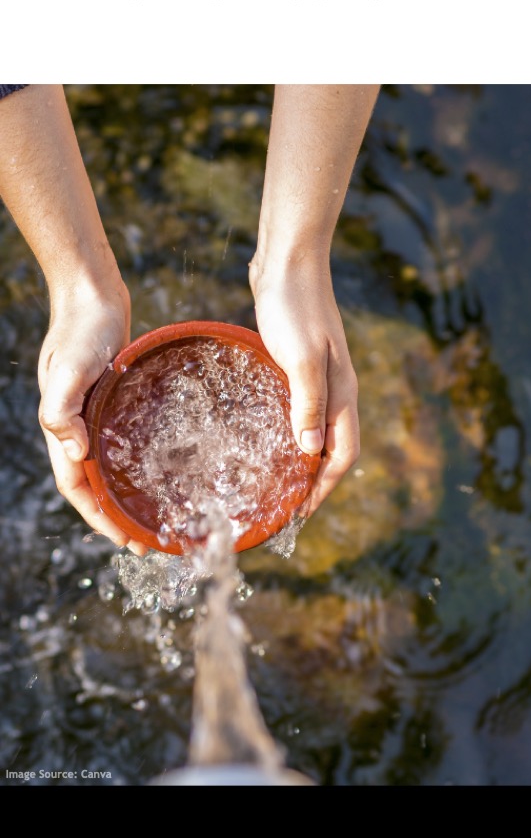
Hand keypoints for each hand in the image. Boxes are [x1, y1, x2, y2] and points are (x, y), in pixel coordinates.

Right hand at [37, 280, 146, 554]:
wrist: (92, 295)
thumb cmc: (81, 330)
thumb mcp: (68, 369)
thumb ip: (62, 410)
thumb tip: (75, 453)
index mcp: (63, 428)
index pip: (77, 487)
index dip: (98, 517)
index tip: (125, 540)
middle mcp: (78, 428)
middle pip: (94, 486)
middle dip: (116, 517)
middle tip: (149, 542)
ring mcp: (95, 416)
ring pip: (109, 467)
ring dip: (127, 495)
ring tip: (155, 516)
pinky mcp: (113, 403)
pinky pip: (123, 443)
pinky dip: (137, 464)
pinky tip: (162, 470)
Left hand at [250, 256, 359, 513]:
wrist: (288, 261)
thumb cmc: (294, 306)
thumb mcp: (300, 358)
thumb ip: (308, 403)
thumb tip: (310, 452)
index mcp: (341, 393)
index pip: (343, 455)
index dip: (323, 488)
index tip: (300, 514)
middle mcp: (336, 391)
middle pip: (333, 449)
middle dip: (314, 483)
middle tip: (284, 508)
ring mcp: (319, 378)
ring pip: (316, 431)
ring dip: (301, 460)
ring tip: (275, 483)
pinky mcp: (299, 365)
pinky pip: (300, 411)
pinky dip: (289, 433)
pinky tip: (265, 437)